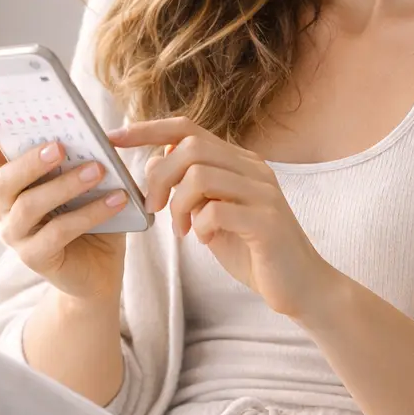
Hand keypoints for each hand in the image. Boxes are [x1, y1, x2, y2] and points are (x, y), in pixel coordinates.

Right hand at [0, 124, 127, 302]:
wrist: (99, 268)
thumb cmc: (89, 217)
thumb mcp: (84, 183)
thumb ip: (81, 159)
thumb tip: (100, 134)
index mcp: (12, 183)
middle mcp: (4, 208)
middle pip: (3, 181)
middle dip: (30, 162)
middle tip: (59, 147)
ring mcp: (15, 235)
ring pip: (30, 206)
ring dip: (65, 185)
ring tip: (97, 170)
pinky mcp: (34, 258)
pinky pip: (59, 231)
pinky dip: (90, 213)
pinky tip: (116, 200)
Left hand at [107, 118, 333, 320]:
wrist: (300, 286)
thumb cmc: (253, 250)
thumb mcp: (214, 213)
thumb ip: (191, 186)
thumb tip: (157, 159)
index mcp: (238, 161)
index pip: (188, 128)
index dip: (147, 129)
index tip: (113, 138)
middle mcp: (253, 168)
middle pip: (190, 147)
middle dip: (159, 176)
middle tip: (153, 208)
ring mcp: (263, 193)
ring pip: (200, 175)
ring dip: (178, 204)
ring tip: (182, 230)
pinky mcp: (267, 221)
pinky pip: (216, 211)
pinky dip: (200, 226)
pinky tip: (204, 240)